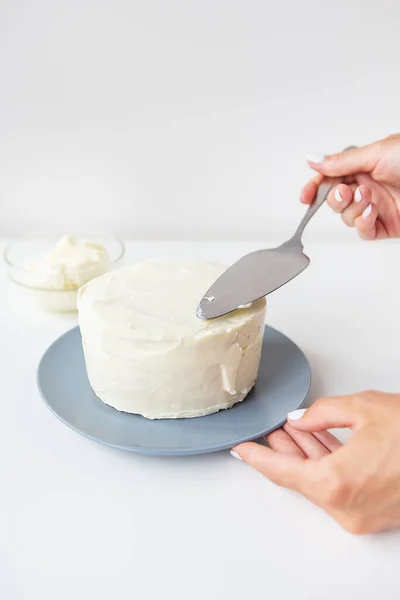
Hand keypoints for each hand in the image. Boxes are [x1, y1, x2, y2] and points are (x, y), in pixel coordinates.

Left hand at [232, 391, 399, 533]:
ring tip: (290, 433)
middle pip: (301, 477)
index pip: (281, 472)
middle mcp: (346, 507)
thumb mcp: (363, 408)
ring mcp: (362, 514)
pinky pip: (340, 487)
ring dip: (306, 457)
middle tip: (269, 433)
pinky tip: (319, 444)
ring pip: (321, 482)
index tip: (240, 450)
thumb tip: (300, 420)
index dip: (256, 458)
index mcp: (336, 483)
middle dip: (283, 451)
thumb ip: (321, 414)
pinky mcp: (375, 511)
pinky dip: (328, 465)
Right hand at [301, 134, 399, 239]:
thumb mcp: (377, 152)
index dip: (315, 186)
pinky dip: (362, 224)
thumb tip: (313, 159)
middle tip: (347, 193)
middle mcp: (370, 185)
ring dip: (353, 210)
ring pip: (346, 216)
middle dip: (336, 198)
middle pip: (335, 199)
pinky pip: (363, 231)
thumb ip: (341, 161)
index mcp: (365, 164)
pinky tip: (371, 214)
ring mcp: (377, 206)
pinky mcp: (386, 226)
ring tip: (369, 200)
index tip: (305, 196)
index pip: (331, 176)